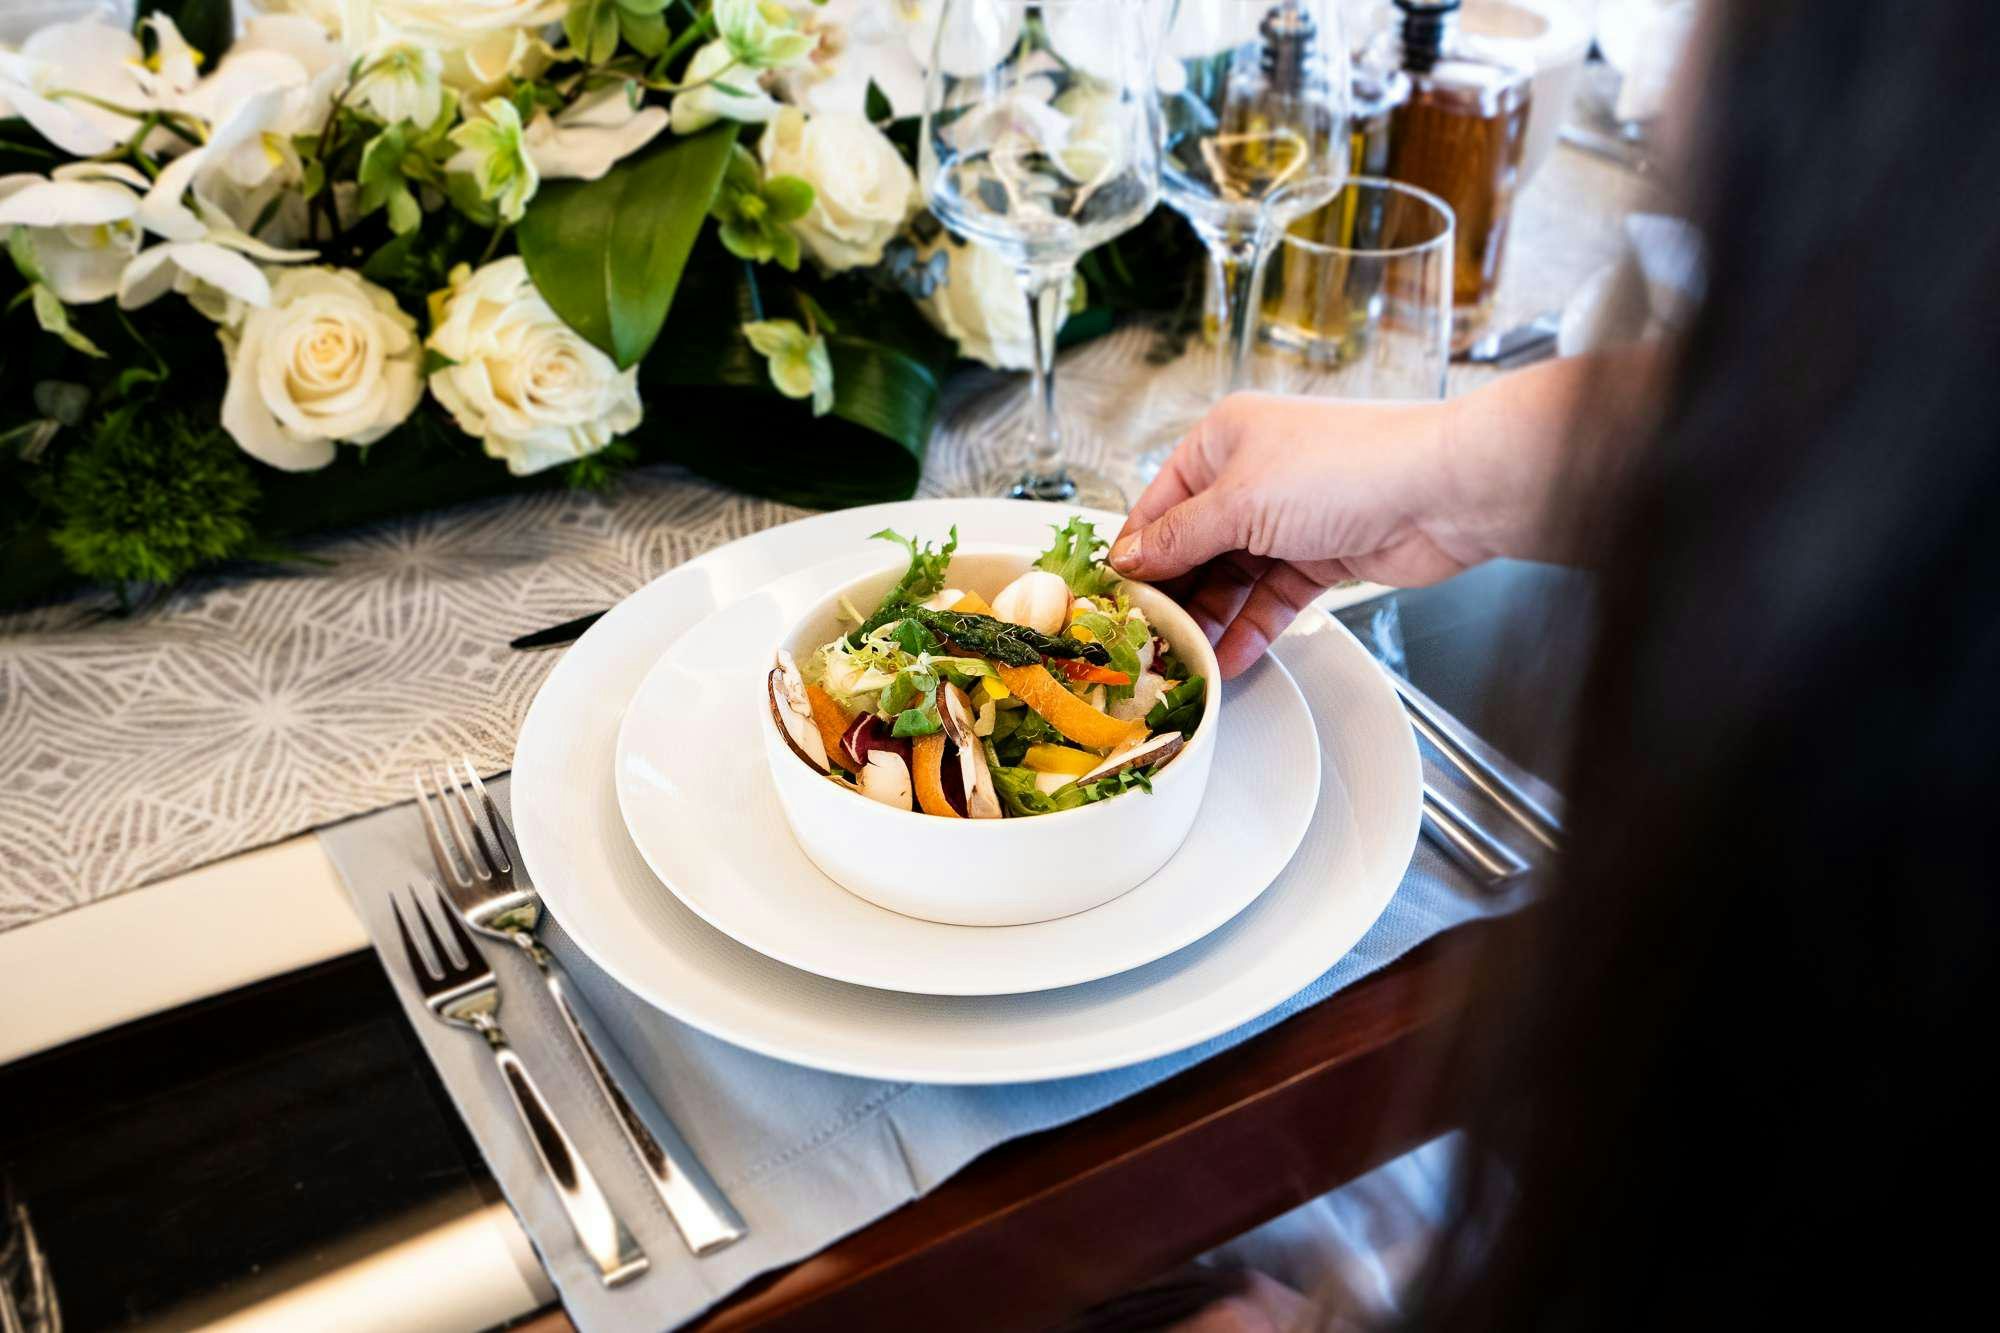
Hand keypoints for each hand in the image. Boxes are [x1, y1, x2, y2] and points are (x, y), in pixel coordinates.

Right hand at [1111, 393, 1483, 677]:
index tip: (1115, 599)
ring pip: (1233, 578)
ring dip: (1211, 619)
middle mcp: (1252, 474)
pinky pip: (1271, 598)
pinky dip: (1251, 627)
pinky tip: (1229, 657)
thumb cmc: (1346, 467)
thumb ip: (1180, 538)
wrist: (1444, 491)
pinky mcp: (1321, 555)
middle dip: (1174, 594)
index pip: (1160, 503)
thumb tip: (1128, 558)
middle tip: (1148, 640)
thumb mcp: (1241, 502)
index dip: (1137, 552)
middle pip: (1194, 546)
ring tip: (1186, 659)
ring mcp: (1288, 517)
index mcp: (1224, 440)